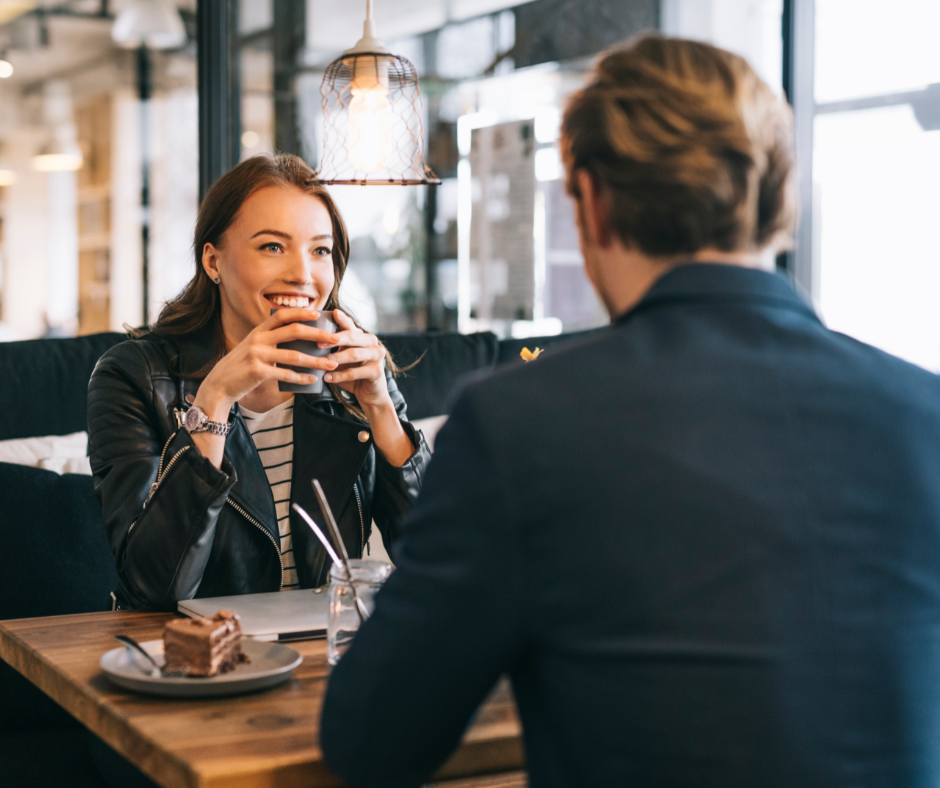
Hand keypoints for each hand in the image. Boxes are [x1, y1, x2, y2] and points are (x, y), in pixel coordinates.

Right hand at [197, 307, 339, 418]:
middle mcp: (258, 339)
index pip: (282, 315)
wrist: (219, 386)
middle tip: (335, 339)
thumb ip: (270, 342)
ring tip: (332, 364)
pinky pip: (285, 374)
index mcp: (258, 331)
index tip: (318, 313)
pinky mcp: (258, 372)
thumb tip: (297, 340)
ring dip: (316, 360)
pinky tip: (312, 380)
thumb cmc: (240, 368)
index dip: (301, 312)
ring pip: (294, 355)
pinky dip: (301, 378)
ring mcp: (257, 355)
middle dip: (317, 334)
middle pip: (293, 331)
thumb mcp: (252, 348)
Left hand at [321, 309, 392, 410]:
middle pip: (352, 337)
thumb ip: (332, 347)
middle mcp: (372, 342)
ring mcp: (377, 356)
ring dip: (335, 358)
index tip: (332, 313)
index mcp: (363, 336)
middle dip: (333, 339)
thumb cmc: (351, 372)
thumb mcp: (341, 357)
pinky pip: (355, 372)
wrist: (369, 393)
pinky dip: (339, 376)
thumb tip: (307, 337)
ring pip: (353, 354)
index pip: (351, 325)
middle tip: (317, 344)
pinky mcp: (377, 371)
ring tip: (320, 362)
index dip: (342, 319)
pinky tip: (327, 377)